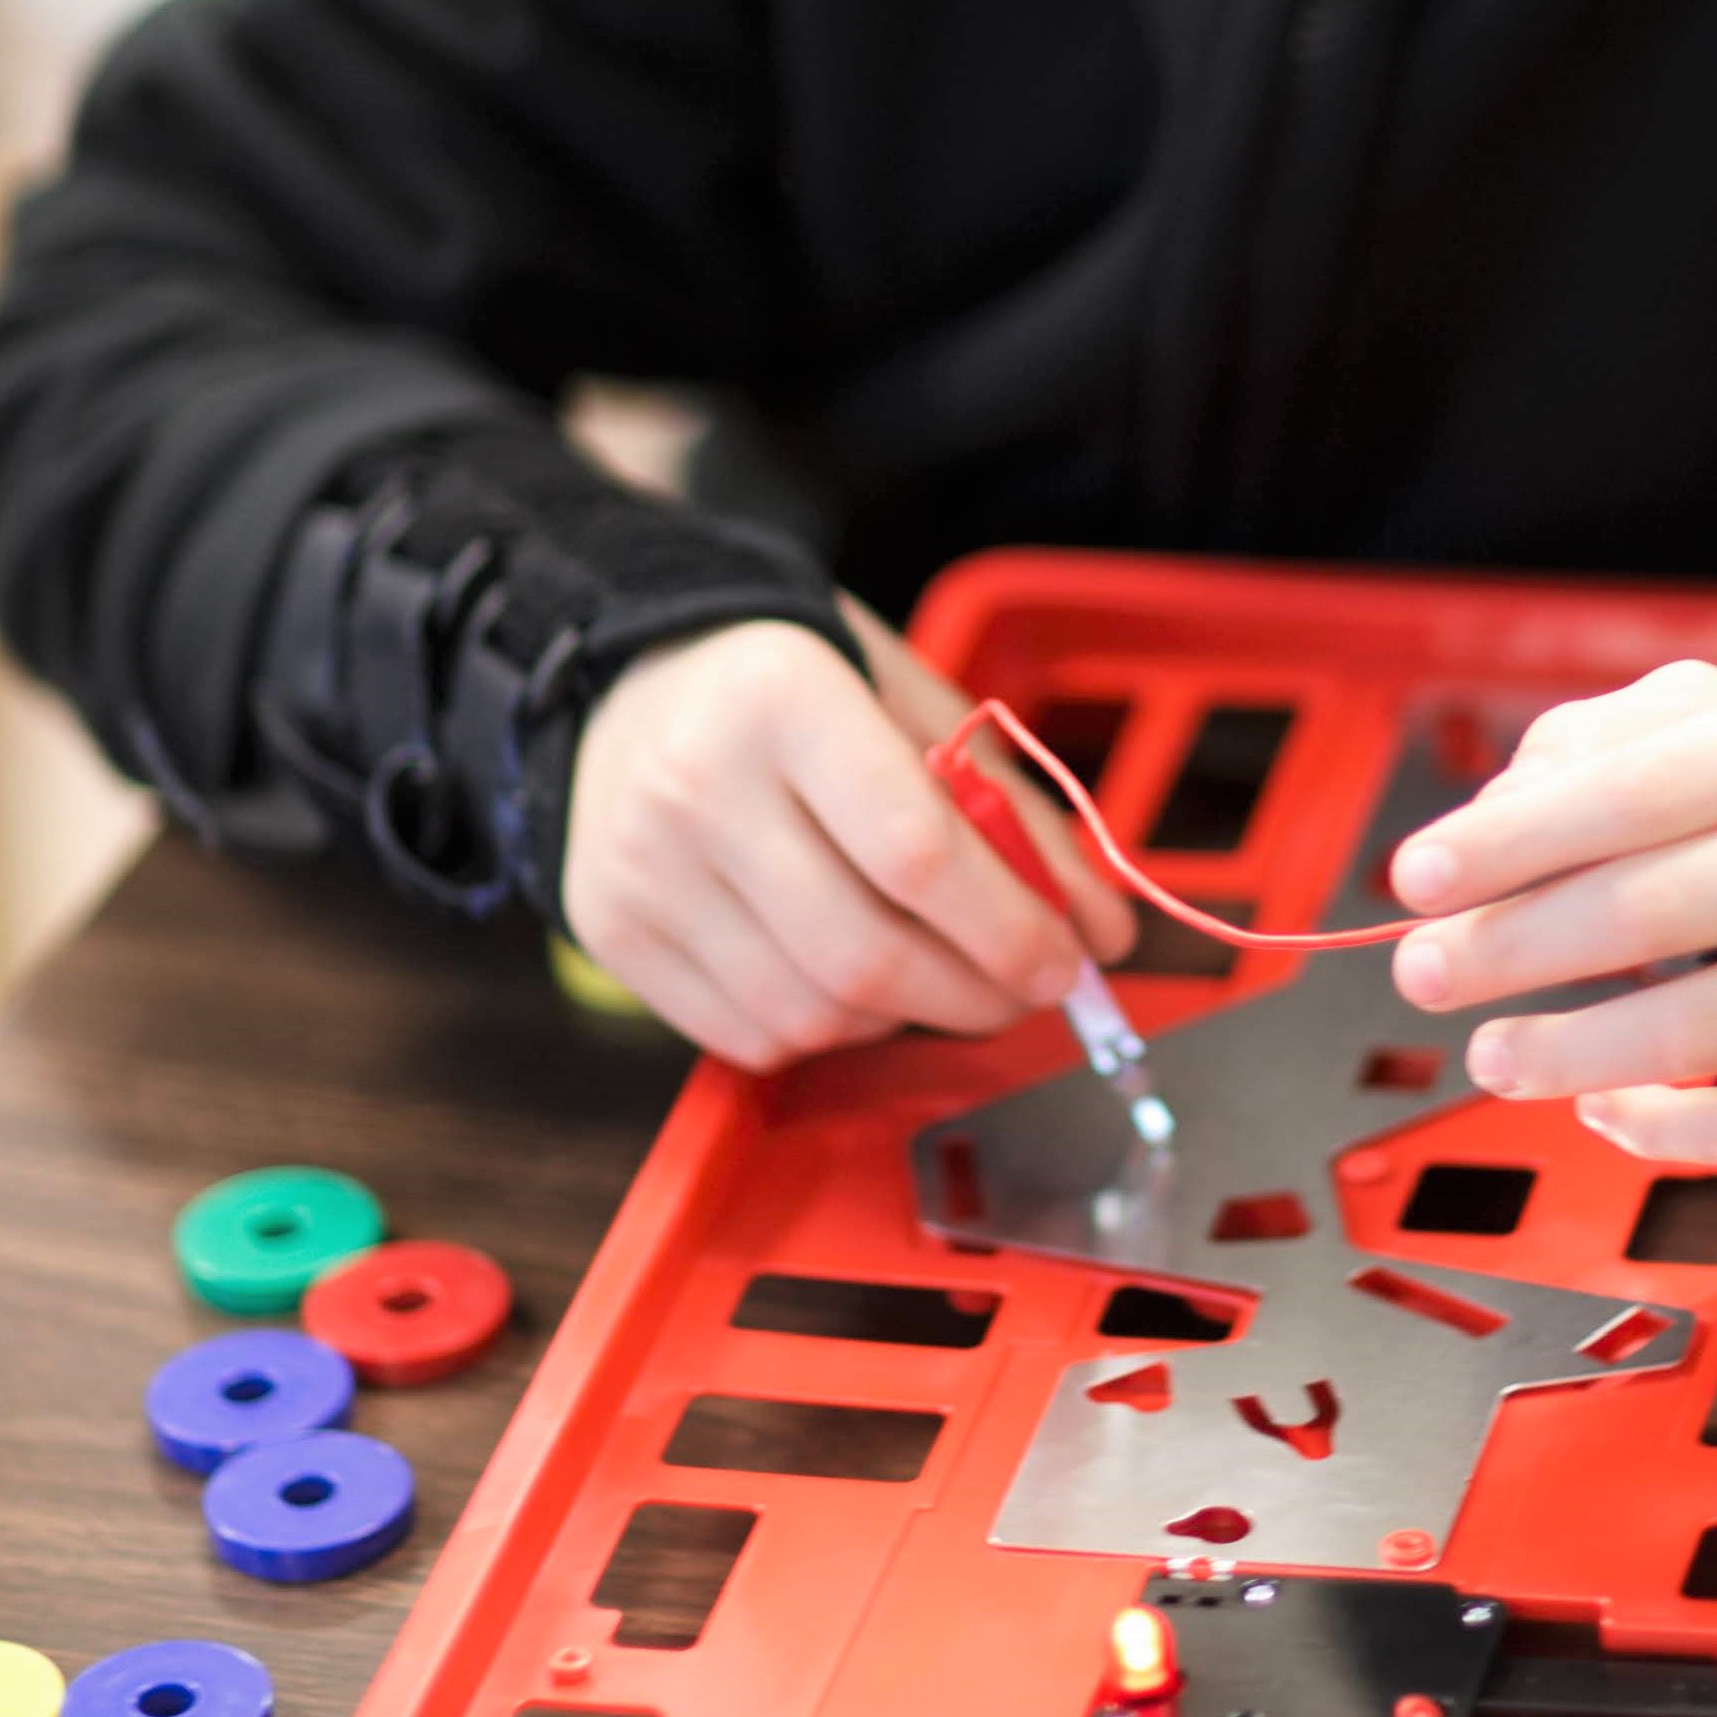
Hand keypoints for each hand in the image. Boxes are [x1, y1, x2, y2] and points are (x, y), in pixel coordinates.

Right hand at [563, 600, 1130, 1071]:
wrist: (632, 681)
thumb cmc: (800, 691)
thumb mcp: (912, 706)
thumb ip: (1011, 814)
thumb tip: (1102, 932)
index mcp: (781, 699)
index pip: (916, 852)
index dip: (1009, 929)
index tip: (1066, 961)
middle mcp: (696, 786)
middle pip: (867, 953)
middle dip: (976, 996)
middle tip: (1025, 992)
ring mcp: (642, 869)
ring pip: (813, 1011)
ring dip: (908, 1018)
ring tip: (939, 976)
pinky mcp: (614, 933)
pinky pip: (752, 1035)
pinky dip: (829, 1032)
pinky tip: (852, 981)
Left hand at [1383, 663, 1716, 1160]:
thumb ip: (1595, 747)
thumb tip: (1488, 829)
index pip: (1638, 790)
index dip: (1510, 843)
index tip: (1413, 880)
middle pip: (1659, 909)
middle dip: (1512, 949)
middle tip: (1420, 974)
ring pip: (1704, 1033)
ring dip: (1566, 1054)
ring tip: (1490, 1054)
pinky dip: (1667, 1130)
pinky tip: (1600, 1107)